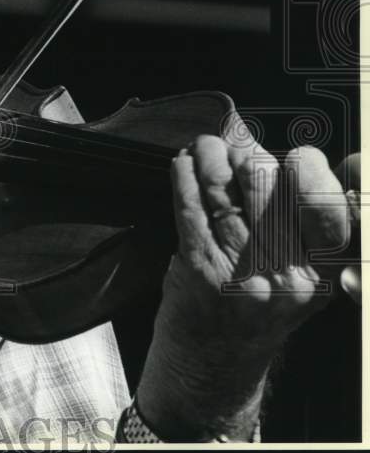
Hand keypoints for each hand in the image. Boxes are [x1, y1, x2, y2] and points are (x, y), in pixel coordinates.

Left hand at [137, 134, 357, 440]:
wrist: (215, 363)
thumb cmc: (254, 306)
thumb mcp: (296, 277)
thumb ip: (294, 223)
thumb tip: (263, 151)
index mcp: (322, 272)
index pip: (324, 206)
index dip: (308, 171)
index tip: (293, 155)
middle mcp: (288, 275)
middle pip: (267, 187)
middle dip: (245, 154)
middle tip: (231, 142)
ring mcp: (242, 272)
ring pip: (225, 192)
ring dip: (209, 159)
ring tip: (204, 147)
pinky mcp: (201, 270)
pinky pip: (191, 209)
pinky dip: (184, 179)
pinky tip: (181, 163)